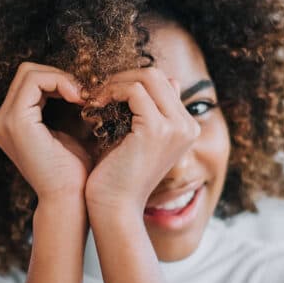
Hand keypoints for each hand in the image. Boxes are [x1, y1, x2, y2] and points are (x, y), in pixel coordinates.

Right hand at [0, 61, 91, 200]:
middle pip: (26, 73)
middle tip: (84, 94)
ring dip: (61, 79)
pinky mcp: (15, 121)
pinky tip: (78, 98)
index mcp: (9, 124)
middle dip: (58, 77)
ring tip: (83, 97)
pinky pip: (35, 81)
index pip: (29, 82)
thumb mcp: (66, 133)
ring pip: (30, 73)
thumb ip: (62, 107)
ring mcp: (3, 121)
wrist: (70, 200)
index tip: (83, 96)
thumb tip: (76, 81)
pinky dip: (60, 82)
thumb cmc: (74, 173)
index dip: (58, 81)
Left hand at [84, 67, 200, 218]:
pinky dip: (112, 92)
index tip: (107, 94)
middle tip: (99, 92)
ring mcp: (175, 127)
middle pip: (157, 75)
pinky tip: (96, 105)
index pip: (162, 83)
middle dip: (123, 77)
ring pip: (147, 77)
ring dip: (115, 83)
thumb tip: (157, 80)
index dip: (131, 82)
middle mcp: (187, 126)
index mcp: (186, 128)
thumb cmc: (118, 175)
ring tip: (96, 98)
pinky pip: (134, 91)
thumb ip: (147, 110)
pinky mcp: (157, 129)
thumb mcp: (135, 137)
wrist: (114, 207)